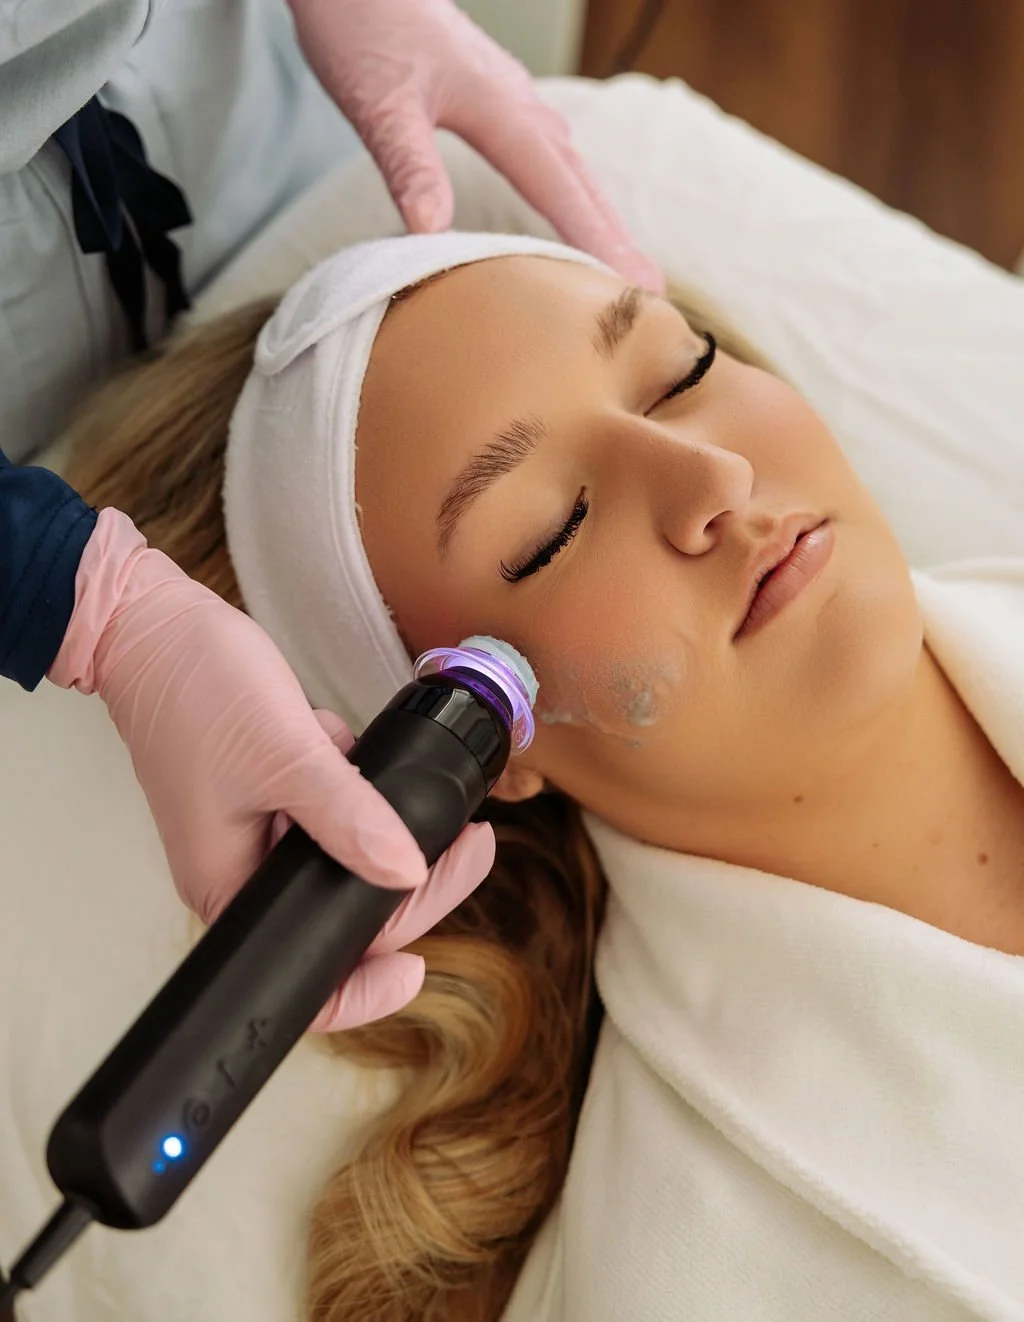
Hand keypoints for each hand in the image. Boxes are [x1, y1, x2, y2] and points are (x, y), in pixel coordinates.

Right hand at [49, 508, 494, 1030]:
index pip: (304, 969)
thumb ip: (349, 816)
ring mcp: (258, 833)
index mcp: (230, 888)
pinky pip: (332, 809)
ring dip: (388, 828)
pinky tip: (348, 745)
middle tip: (472, 845)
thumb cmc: (194, 690)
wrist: (153, 624)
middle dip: (413, 884)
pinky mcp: (271, 794)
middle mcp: (244, 873)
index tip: (419, 970)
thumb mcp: (284, 756)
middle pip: (343, 910)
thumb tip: (407, 870)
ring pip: (346, 858)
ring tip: (439, 804)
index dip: (365, 986)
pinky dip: (355, 786)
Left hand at [287, 0, 663, 290]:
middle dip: (617, 236)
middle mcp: (520, 105)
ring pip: (572, 165)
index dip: (599, 243)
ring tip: (622, 260)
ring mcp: (513, 99)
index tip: (636, 285)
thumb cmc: (361, 26)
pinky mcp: (497, 97)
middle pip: (583, 182)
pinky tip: (569, 202)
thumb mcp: (378, 105)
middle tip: (652, 289)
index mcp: (503, 111)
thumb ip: (409, 166)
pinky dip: (571, 188)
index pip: (562, 192)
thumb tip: (432, 232)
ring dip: (600, 213)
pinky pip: (550, 153)